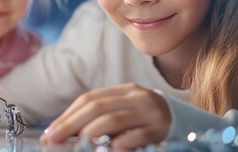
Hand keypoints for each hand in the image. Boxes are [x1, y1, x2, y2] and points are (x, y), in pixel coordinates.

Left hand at [40, 83, 170, 149]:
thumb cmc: (147, 120)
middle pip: (97, 107)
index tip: (50, 132)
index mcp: (124, 90)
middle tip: (53, 139)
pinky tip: (110, 149)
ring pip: (114, 119)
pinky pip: (137, 135)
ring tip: (75, 145)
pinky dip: (121, 142)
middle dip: (71, 124)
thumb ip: (101, 117)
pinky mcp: (161, 128)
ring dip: (90, 133)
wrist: (186, 121)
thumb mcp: (126, 111)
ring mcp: (150, 111)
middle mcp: (136, 97)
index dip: (67, 115)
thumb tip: (65, 133)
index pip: (89, 99)